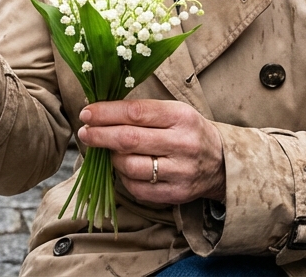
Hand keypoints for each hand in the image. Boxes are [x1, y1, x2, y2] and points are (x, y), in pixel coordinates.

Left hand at [77, 100, 225, 204]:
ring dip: (112, 157)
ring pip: (129, 166)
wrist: (221, 163)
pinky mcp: (175, 194)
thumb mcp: (173, 111)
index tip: (86, 113)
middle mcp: (182, 144)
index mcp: (180, 117)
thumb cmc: (188, 131)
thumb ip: (141, 111)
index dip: (105, 113)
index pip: (135, 112)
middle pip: (129, 139)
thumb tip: (98, 112)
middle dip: (100, 135)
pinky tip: (124, 167)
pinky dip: (124, 177)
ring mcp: (180, 172)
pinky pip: (136, 187)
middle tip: (84, 132)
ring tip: (109, 150)